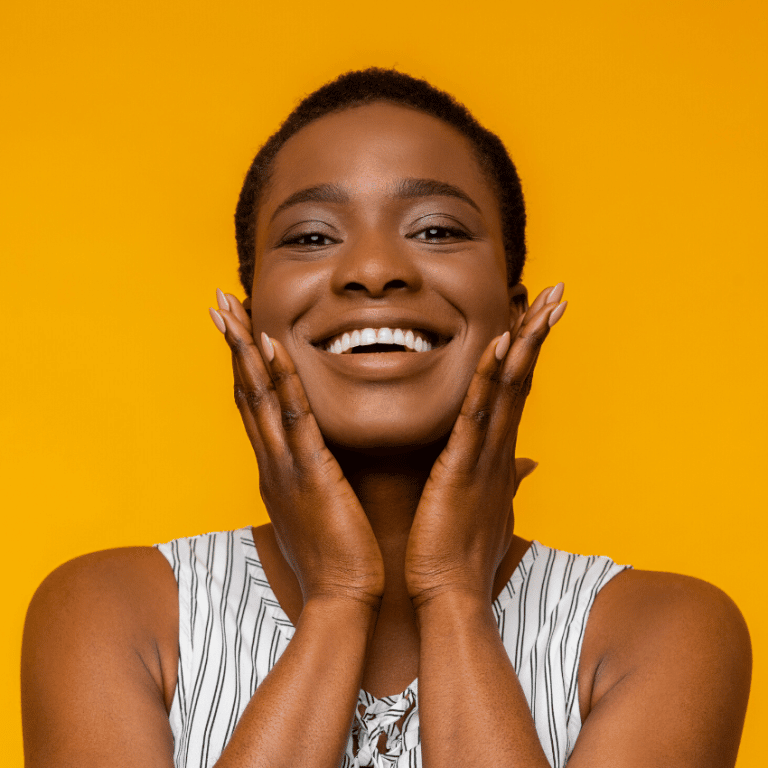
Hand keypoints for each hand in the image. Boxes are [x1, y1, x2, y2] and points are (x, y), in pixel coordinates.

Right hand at [210, 291, 384, 607]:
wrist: (342, 600)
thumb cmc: (334, 559)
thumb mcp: (315, 512)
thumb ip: (309, 484)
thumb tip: (312, 470)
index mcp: (276, 470)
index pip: (255, 408)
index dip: (244, 367)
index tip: (238, 330)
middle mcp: (271, 463)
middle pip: (246, 392)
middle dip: (232, 346)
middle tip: (218, 303)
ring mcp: (285, 467)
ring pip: (259, 397)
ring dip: (244, 350)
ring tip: (230, 310)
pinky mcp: (310, 473)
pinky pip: (294, 416)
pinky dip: (281, 379)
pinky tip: (271, 346)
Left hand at [404, 284, 566, 608]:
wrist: (449, 595)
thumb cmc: (461, 552)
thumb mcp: (488, 507)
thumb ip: (508, 479)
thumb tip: (529, 463)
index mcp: (498, 456)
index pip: (517, 393)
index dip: (530, 353)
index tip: (540, 317)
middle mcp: (500, 450)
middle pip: (523, 380)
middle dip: (540, 334)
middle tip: (558, 292)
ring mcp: (486, 457)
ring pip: (511, 389)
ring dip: (526, 343)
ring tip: (543, 302)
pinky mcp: (464, 468)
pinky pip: (478, 413)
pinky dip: (492, 377)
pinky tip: (502, 344)